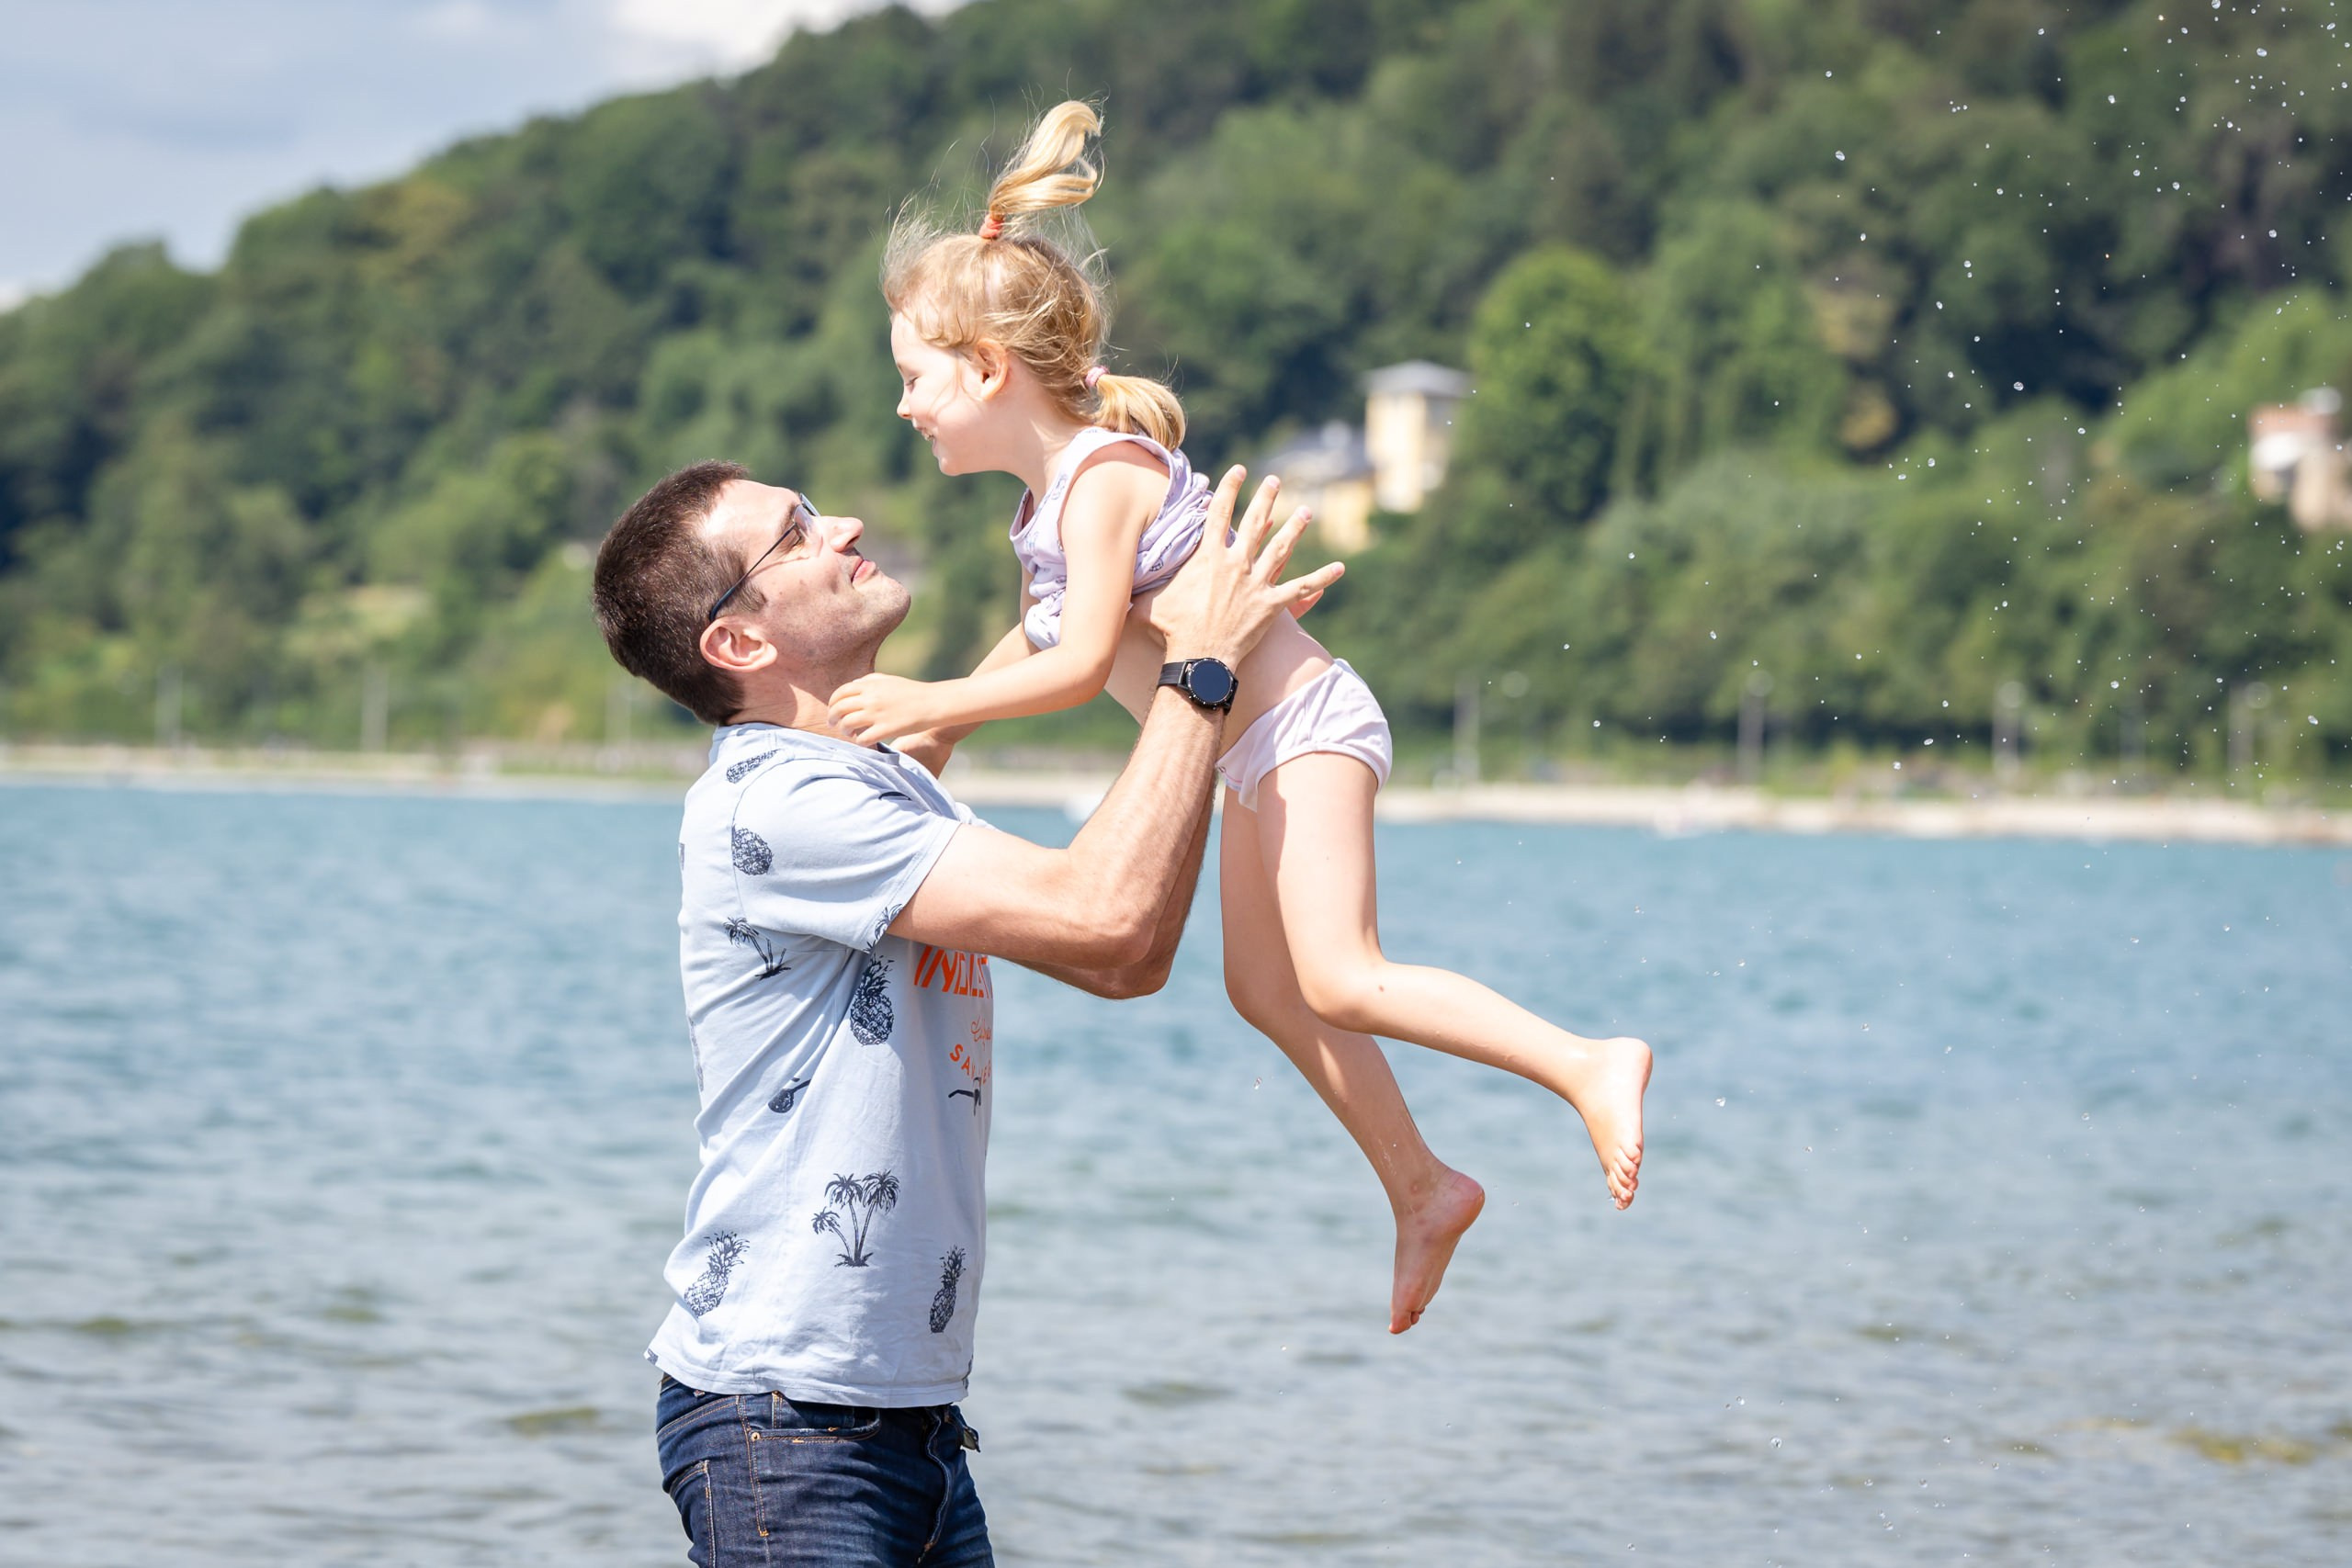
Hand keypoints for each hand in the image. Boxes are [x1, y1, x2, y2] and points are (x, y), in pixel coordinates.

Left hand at [829, 673, 937, 743]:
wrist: (933, 703)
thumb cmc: (912, 692)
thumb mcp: (889, 680)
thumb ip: (869, 680)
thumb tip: (853, 684)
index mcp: (870, 685)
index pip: (840, 692)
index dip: (832, 703)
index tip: (833, 710)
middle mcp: (870, 698)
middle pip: (839, 708)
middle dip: (832, 718)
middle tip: (833, 724)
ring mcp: (877, 714)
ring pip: (847, 724)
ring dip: (844, 731)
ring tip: (849, 734)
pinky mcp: (886, 729)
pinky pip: (863, 738)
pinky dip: (859, 742)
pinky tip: (863, 742)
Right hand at [1148, 469, 1341, 666]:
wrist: (1200, 658)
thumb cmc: (1172, 630)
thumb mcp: (1148, 602)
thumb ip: (1135, 588)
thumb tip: (1107, 581)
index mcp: (1209, 557)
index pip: (1219, 513)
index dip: (1229, 488)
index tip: (1238, 470)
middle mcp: (1236, 563)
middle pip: (1255, 522)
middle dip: (1266, 499)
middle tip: (1276, 481)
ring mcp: (1257, 583)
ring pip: (1281, 549)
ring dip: (1295, 528)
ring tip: (1307, 511)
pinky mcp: (1272, 605)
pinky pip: (1302, 589)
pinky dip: (1322, 579)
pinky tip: (1340, 568)